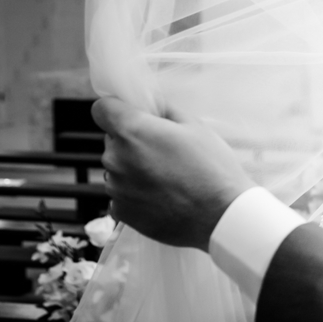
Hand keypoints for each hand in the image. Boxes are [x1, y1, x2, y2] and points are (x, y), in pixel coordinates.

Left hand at [92, 97, 255, 250]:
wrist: (220, 216)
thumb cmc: (213, 169)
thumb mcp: (197, 128)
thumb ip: (166, 110)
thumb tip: (152, 104)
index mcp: (132, 131)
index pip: (102, 109)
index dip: (117, 109)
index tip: (133, 116)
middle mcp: (116, 158)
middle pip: (114, 141)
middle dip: (133, 142)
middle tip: (165, 153)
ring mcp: (116, 188)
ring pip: (118, 168)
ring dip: (135, 169)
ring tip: (169, 179)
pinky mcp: (121, 211)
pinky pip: (122, 194)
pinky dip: (137, 193)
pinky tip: (163, 197)